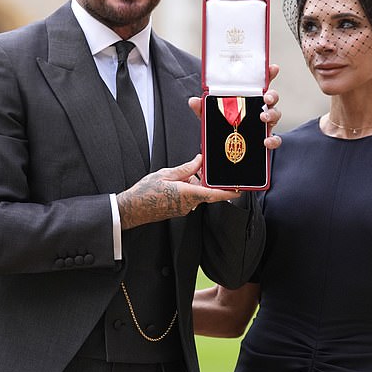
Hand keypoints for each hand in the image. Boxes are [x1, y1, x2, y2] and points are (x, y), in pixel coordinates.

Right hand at [116, 154, 236, 228]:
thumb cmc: (145, 192)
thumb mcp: (166, 174)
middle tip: (201, 168)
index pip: (214, 194)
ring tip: (182, 174)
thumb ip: (186, 168)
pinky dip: (188, 189)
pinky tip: (178, 182)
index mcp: (187, 194)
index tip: (239, 190)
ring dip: (194, 183)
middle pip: (206, 191)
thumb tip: (199, 161)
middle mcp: (188, 204)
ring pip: (197, 194)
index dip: (228, 193)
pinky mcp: (179, 210)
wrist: (132, 208)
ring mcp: (184, 209)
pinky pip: (190, 198)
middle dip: (205, 180)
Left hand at [188, 63, 281, 149]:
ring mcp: (265, 123)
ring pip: (276, 114)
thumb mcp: (211, 116)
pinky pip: (275, 139)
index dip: (268, 74)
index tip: (273, 68)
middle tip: (266, 98)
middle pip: (272, 97)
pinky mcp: (266, 138)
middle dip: (272, 95)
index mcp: (248, 98)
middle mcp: (259, 108)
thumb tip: (193, 101)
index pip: (260, 83)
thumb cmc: (222, 126)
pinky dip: (273, 140)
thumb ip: (203, 108)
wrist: (225, 150)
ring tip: (263, 117)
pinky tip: (266, 141)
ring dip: (272, 114)